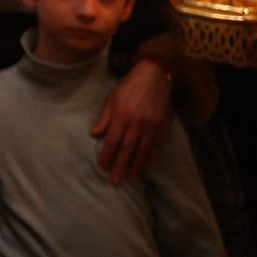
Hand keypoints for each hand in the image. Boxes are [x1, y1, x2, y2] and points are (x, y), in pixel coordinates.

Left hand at [91, 59, 171, 184]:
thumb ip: (104, 118)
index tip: (102, 167)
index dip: (107, 155)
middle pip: (126, 150)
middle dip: (120, 166)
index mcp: (121, 115)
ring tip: (130, 178)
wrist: (154, 75)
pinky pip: (155, 146)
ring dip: (135, 166)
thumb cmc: (129, 86)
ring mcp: (150, 126)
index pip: (112, 141)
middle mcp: (136, 123)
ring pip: (141, 151)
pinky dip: (150, 158)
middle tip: (115, 181)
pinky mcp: (161, 126)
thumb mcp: (112, 98)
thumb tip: (94, 135)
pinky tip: (145, 166)